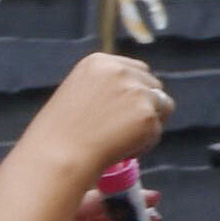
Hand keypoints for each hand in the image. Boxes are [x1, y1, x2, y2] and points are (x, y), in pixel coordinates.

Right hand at [41, 58, 166, 189]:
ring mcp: (136, 91)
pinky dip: (144, 144)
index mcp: (99, 62)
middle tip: (123, 131)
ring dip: (149, 125)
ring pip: (163, 106)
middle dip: (146, 107)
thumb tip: (136, 97)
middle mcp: (120, 71)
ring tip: (120, 141)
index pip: (137, 70)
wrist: (56, 158)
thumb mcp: (77, 97)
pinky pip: (157, 131)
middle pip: (154, 85)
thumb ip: (105, 90)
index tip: (125, 113)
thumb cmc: (60, 136)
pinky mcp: (146, 114)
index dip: (136, 93)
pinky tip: (120, 150)